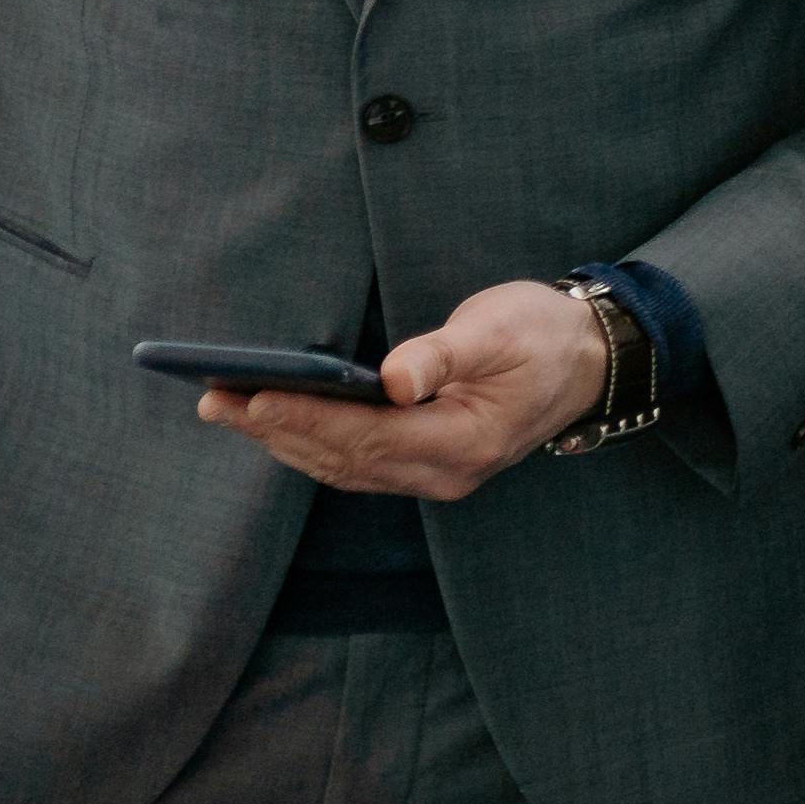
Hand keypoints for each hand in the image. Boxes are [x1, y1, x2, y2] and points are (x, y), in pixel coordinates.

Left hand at [198, 279, 605, 500]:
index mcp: (465, 442)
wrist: (588, 360)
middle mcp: (445, 472)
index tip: (256, 395)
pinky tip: (274, 422)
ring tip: (227, 408)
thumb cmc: (545, 335)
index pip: (370, 438)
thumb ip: (444, 354)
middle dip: (277, 430)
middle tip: (216, 400)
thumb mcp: (502, 329)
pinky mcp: (424, 462)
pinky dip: (309, 443)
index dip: (309, 418)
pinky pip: (355, 463)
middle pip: (345, 459)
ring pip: (343, 467)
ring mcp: (434, 474)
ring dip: (282, 440)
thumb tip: (392, 379)